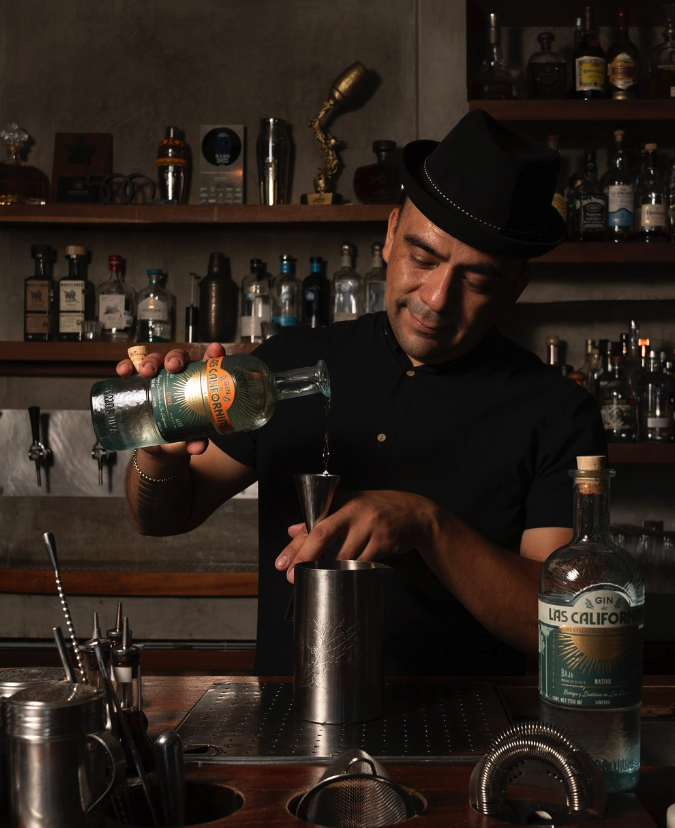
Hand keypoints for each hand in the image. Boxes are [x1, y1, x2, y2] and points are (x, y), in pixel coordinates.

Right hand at [116, 342, 225, 456]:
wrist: (158, 447)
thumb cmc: (180, 437)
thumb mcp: (188, 440)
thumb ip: (194, 441)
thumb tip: (198, 446)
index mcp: (197, 385)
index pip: (208, 365)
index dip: (213, 355)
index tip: (216, 350)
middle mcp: (178, 377)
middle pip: (179, 357)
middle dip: (175, 357)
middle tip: (173, 367)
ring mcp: (157, 378)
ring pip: (156, 359)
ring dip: (151, 361)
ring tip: (146, 371)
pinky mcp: (138, 383)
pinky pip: (132, 369)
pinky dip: (127, 366)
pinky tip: (124, 371)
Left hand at [275, 490, 436, 581]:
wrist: (415, 513)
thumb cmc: (378, 509)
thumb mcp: (349, 506)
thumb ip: (321, 519)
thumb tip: (292, 530)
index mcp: (341, 500)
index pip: (312, 522)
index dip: (295, 545)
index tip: (282, 563)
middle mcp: (354, 510)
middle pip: (322, 534)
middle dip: (305, 557)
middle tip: (292, 577)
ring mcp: (370, 525)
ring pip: (343, 555)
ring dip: (330, 571)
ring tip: (320, 581)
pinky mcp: (384, 540)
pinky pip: (363, 563)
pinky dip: (352, 572)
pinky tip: (346, 578)